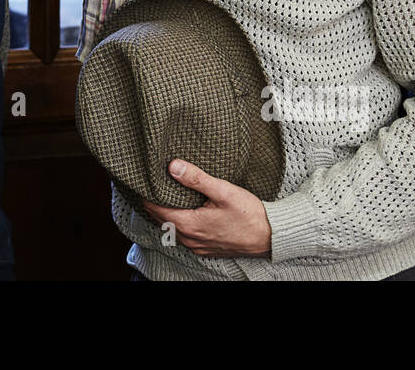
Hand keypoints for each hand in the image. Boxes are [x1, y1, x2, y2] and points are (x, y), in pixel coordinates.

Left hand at [141, 159, 271, 257]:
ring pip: (171, 228)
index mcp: (189, 224)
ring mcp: (197, 245)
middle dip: (153, 202)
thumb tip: (172, 166)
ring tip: (164, 193)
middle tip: (151, 183)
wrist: (270, 236)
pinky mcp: (205, 247)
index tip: (143, 180)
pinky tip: (183, 209)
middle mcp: (189, 238)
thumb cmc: (249, 214)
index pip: (155, 209)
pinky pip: (184, 235)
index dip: (146, 194)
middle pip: (160, 219)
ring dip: (165, 212)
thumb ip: (196, 179)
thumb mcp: (223, 190)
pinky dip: (178, 222)